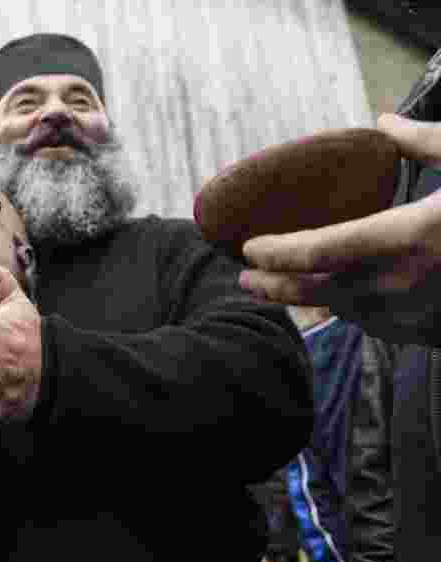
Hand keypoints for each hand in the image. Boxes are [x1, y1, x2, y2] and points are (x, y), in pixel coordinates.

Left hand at [239, 114, 440, 342]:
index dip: (277, 253)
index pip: (320, 251)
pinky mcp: (436, 334)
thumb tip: (385, 122)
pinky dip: (352, 314)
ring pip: (346, 314)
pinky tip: (342, 302)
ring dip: (310, 302)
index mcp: (412, 237)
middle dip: (275, 287)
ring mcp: (423, 315)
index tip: (248, 248)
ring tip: (281, 291)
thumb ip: (427, 142)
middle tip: (246, 279)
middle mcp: (408, 283)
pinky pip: (380, 328)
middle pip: (319, 291)